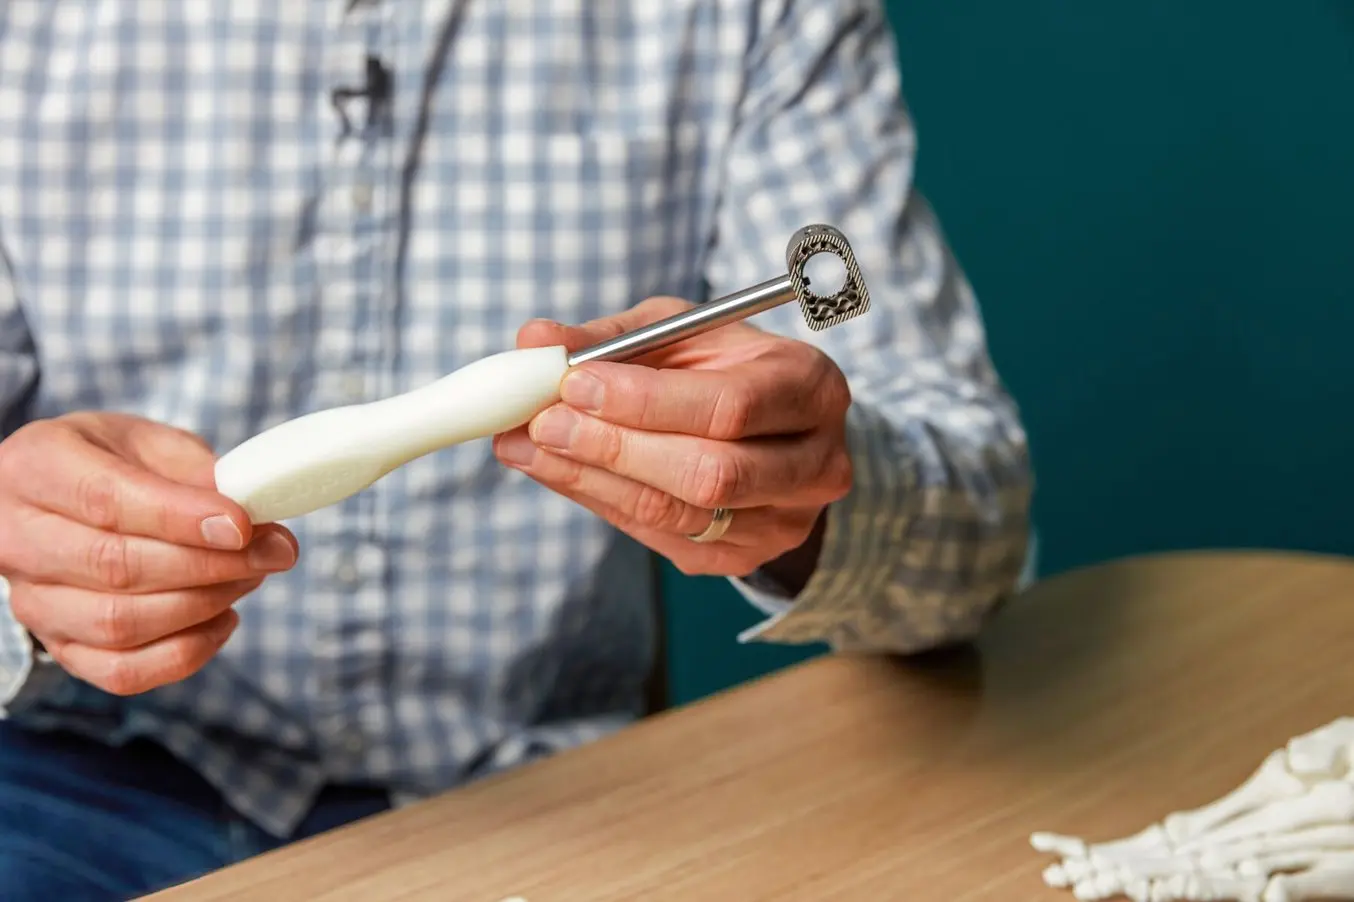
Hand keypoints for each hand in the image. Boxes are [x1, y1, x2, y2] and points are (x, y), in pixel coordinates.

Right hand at [0, 412, 297, 695]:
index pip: (105, 500)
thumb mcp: (148, 442)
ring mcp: (32, 600)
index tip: (243, 526)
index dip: (181, 518)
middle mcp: (17, 537)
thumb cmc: (111, 463)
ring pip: (119, 624)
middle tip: (273, 551)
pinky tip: (223, 618)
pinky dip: (186, 653)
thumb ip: (194, 473)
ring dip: (204, 604)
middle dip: (210, 564)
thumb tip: (253, 516)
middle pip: (116, 566)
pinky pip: (122, 672)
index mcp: (36, 467)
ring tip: (250, 575)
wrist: (63, 501)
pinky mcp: (59, 646)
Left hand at [493, 296, 853, 579]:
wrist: (774, 433)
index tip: (572, 382)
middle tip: (542, 421)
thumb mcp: (679, 333)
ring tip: (531, 445)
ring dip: (594, 479)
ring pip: (682, 513)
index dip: (645, 401)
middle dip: (615, 447)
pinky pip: (665, 537)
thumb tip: (535, 340)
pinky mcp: (745, 557)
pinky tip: (559, 470)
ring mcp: (785, 521)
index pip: (730, 407)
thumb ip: (610, 337)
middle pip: (710, 472)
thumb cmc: (723, 368)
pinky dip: (602, 502)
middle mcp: (815, 463)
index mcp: (810, 388)